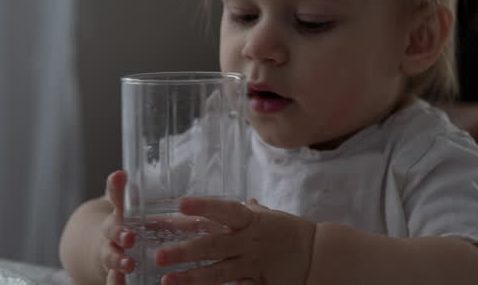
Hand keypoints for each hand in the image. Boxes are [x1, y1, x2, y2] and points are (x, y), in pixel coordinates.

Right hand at [99, 171, 135, 284]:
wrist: (98, 248)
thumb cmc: (125, 224)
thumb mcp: (132, 209)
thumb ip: (146, 198)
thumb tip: (172, 188)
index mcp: (120, 213)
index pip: (116, 196)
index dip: (116, 186)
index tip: (119, 176)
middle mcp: (111, 233)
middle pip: (113, 231)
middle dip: (120, 232)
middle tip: (130, 236)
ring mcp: (110, 254)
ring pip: (111, 257)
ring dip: (119, 262)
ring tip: (129, 266)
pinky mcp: (113, 273)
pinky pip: (113, 280)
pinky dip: (117, 283)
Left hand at [155, 198, 315, 284]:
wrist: (320, 255)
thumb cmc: (291, 232)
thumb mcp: (271, 216)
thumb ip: (250, 212)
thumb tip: (242, 201)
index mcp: (252, 221)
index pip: (225, 210)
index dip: (204, 206)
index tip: (180, 204)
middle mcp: (250, 243)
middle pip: (214, 246)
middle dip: (185, 251)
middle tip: (158, 255)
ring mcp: (254, 266)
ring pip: (219, 273)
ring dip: (192, 278)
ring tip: (167, 281)